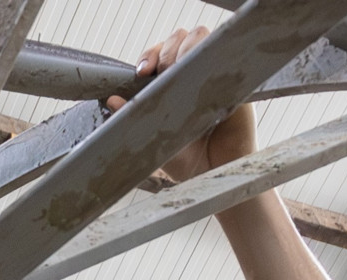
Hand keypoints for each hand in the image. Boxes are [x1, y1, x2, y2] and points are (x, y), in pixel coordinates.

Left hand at [104, 28, 255, 182]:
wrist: (212, 175)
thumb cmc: (185, 158)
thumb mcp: (152, 139)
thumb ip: (131, 119)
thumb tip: (111, 100)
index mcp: (172, 82)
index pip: (160, 53)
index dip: (150, 55)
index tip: (141, 71)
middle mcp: (193, 73)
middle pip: (179, 37)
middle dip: (167, 51)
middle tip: (163, 75)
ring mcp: (214, 72)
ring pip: (201, 37)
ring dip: (186, 48)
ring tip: (180, 72)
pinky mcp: (235, 79)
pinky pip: (224, 53)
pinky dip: (210, 55)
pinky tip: (200, 73)